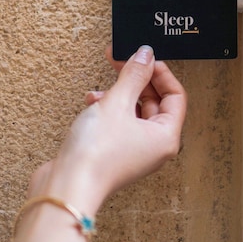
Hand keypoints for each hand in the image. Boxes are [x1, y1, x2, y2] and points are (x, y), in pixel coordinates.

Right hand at [29, 46, 186, 215]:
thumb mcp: (117, 102)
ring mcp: (134, 151)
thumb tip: (146, 55)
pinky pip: (118, 123)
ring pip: (134, 111)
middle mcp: (154, 146)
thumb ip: (134, 75)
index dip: (160, 72)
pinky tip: (92, 103)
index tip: (144, 57)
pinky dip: (108, 108)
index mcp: (165, 136)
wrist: (67, 186)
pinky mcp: (114, 154)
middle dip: (136, 79)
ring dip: (119, 93)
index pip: (175, 95)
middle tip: (121, 60)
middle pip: (155, 101)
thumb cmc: (96, 153)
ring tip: (101, 87)